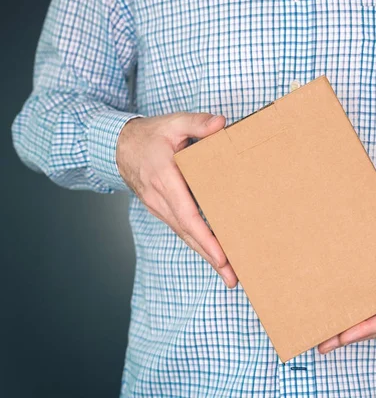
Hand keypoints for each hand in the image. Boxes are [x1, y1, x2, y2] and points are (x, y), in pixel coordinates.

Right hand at [116, 112, 237, 287]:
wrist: (118, 146)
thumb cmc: (150, 135)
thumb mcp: (173, 122)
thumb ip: (198, 123)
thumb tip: (222, 124)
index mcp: (164, 178)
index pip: (187, 214)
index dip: (205, 237)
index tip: (222, 256)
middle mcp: (160, 198)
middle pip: (188, 234)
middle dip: (210, 258)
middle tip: (233, 279)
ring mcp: (158, 206)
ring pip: (184, 235)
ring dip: (205, 255)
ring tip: (228, 274)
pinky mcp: (161, 209)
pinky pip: (181, 229)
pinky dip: (197, 244)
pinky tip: (213, 254)